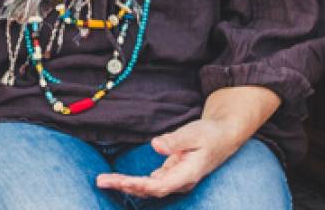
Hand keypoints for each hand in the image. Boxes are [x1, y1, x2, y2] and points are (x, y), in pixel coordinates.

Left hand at [95, 117, 248, 198]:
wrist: (223, 136)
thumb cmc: (210, 134)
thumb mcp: (194, 133)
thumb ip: (174, 141)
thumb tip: (155, 145)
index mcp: (187, 174)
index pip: (159, 186)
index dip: (138, 185)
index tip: (119, 181)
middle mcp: (180, 181)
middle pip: (150, 190)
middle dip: (125, 186)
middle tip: (101, 181)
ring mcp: (176, 179)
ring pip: (148, 187)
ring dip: (126, 185)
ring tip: (104, 180)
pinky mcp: (171, 174)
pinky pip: (150, 182)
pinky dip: (134, 181)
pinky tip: (118, 180)